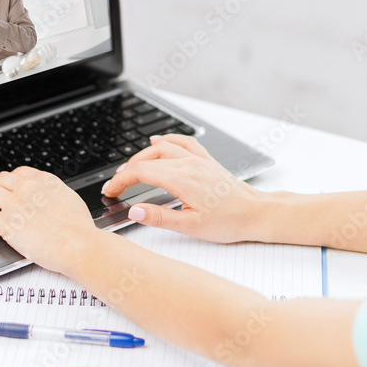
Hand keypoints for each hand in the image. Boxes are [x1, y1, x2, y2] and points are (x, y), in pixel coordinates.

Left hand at [0, 166, 100, 275]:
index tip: (5, 180)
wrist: (76, 243)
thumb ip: (56, 197)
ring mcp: (14, 204)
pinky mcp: (4, 223)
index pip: (21, 173)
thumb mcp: (71, 201)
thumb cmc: (79, 229)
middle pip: (1, 179)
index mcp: (46, 182)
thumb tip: (52, 201)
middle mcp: (28, 189)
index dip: (9, 176)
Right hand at [101, 134, 267, 243]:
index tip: (111, 191)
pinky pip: (183, 142)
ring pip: (163, 147)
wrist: (255, 212)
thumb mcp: (189, 226)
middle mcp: (189, 164)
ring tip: (130, 168)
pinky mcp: (206, 160)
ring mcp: (199, 159)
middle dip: (127, 169)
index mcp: (182, 179)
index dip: (121, 181)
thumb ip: (158, 217)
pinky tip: (158, 142)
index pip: (141, 172)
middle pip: (148, 158)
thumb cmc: (228, 221)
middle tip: (116, 184)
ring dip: (142, 155)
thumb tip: (134, 211)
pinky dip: (166, 140)